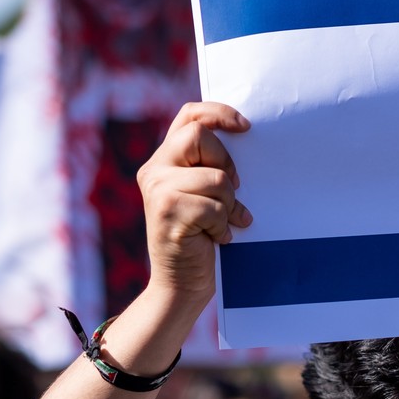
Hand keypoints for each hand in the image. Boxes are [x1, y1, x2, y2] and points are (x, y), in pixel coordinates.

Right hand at [137, 102, 251, 300]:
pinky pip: (214, 206)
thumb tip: (244, 140)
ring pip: (215, 177)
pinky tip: (215, 238)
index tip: (244, 126)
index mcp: (163, 161)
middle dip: (225, 164)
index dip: (218, 113)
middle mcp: (154, 170)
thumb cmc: (201, 238)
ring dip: (228, 204)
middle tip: (233, 190)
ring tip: (222, 224)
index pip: (189, 116)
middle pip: (199, 136)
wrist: (181, 285)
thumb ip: (209, 169)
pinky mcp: (167, 212)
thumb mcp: (204, 195)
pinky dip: (223, 224)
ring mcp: (157, 190)